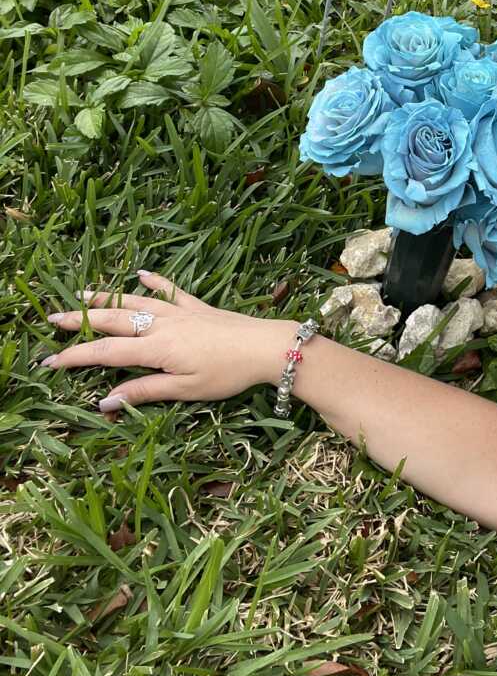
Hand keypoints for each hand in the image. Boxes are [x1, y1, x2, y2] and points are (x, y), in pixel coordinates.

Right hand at [41, 270, 296, 411]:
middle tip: (53, 319)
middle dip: (81, 321)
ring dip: (108, 298)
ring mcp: (181, 312)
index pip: (106, 352)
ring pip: (136, 302)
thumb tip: (104, 402)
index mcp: (156, 348)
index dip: (76, 357)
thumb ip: (144, 392)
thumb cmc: (227, 374)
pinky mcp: (199, 307)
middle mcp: (162, 324)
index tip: (50, 361)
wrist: (267, 347)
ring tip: (82, 294)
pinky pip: (172, 291)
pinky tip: (143, 273)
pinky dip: (156, 281)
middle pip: (113, 321)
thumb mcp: (185, 390)